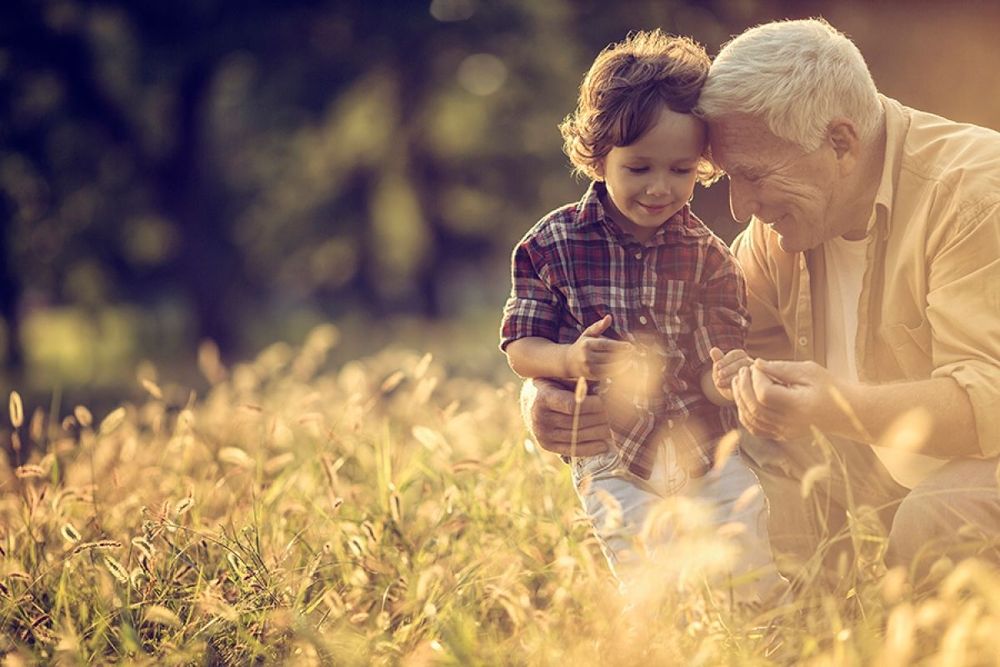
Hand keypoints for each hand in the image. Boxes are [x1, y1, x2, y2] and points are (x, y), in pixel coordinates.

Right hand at [519, 378, 611, 456]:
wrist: (530, 401)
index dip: (592, 405)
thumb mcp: (562, 377)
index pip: (572, 405)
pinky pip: (571, 450)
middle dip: (600, 418)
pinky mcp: (545, 445)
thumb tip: (607, 385)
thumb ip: (580, 382)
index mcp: (543, 397)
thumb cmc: (554, 384)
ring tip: (615, 428)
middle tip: (617, 415)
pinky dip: (589, 449)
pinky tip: (604, 445)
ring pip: (576, 436)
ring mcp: (541, 433)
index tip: (608, 401)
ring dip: (598, 433)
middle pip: (577, 422)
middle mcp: (539, 417)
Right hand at [564, 315, 632, 379]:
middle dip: (623, 355)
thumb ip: (599, 326)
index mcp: (586, 344)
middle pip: (608, 357)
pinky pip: (608, 375)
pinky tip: (626, 367)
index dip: (618, 346)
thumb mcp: (588, 333)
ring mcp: (589, 368)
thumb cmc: (583, 345)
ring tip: (632, 360)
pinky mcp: (592, 377)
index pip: (605, 345)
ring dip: (622, 365)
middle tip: (634, 353)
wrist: (569, 362)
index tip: (630, 346)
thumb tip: (609, 317)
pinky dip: (618, 372)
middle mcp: (586, 357)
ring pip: (609, 367)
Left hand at [709, 347, 752, 401]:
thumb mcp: (720, 370)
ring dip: (731, 377)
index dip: (726, 359)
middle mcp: (751, 364)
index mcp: (743, 357)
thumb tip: (713, 349)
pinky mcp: (755, 385)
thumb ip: (718, 359)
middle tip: (720, 374)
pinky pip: (749, 384)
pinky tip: (727, 388)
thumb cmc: (725, 380)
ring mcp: (755, 374)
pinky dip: (737, 385)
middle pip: (743, 362)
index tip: (717, 366)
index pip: (737, 354)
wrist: (732, 396)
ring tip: (719, 383)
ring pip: (747, 372)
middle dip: (729, 368)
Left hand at [731, 359, 846, 440]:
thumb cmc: (829, 387)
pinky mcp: (782, 435)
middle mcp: (790, 423)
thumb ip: (781, 368)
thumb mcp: (808, 371)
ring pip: (752, 420)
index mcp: (799, 406)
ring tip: (740, 382)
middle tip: (743, 371)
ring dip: (741, 400)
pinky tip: (744, 399)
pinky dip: (746, 414)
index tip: (756, 366)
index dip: (756, 379)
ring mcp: (785, 432)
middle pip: (755, 408)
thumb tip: (756, 364)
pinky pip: (756, 429)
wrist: (845, 411)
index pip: (765, 394)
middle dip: (743, 387)